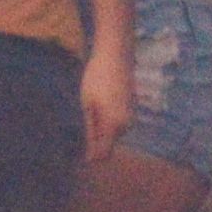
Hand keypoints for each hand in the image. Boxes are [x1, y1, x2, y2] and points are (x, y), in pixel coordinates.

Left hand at [81, 41, 132, 163]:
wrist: (115, 54)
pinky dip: (108, 119)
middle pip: (109, 143)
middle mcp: (126, 124)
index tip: (79, 155)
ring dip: (102, 128)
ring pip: (114, 132)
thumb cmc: (96, 78)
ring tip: (89, 109)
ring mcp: (131, 114)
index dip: (92, 157)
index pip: (104, 153)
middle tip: (81, 123)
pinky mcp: (132, 106)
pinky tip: (99, 103)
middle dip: (96, 140)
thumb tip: (89, 153)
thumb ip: (90, 130)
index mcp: (114, 125)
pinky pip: (118, 121)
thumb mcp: (87, 104)